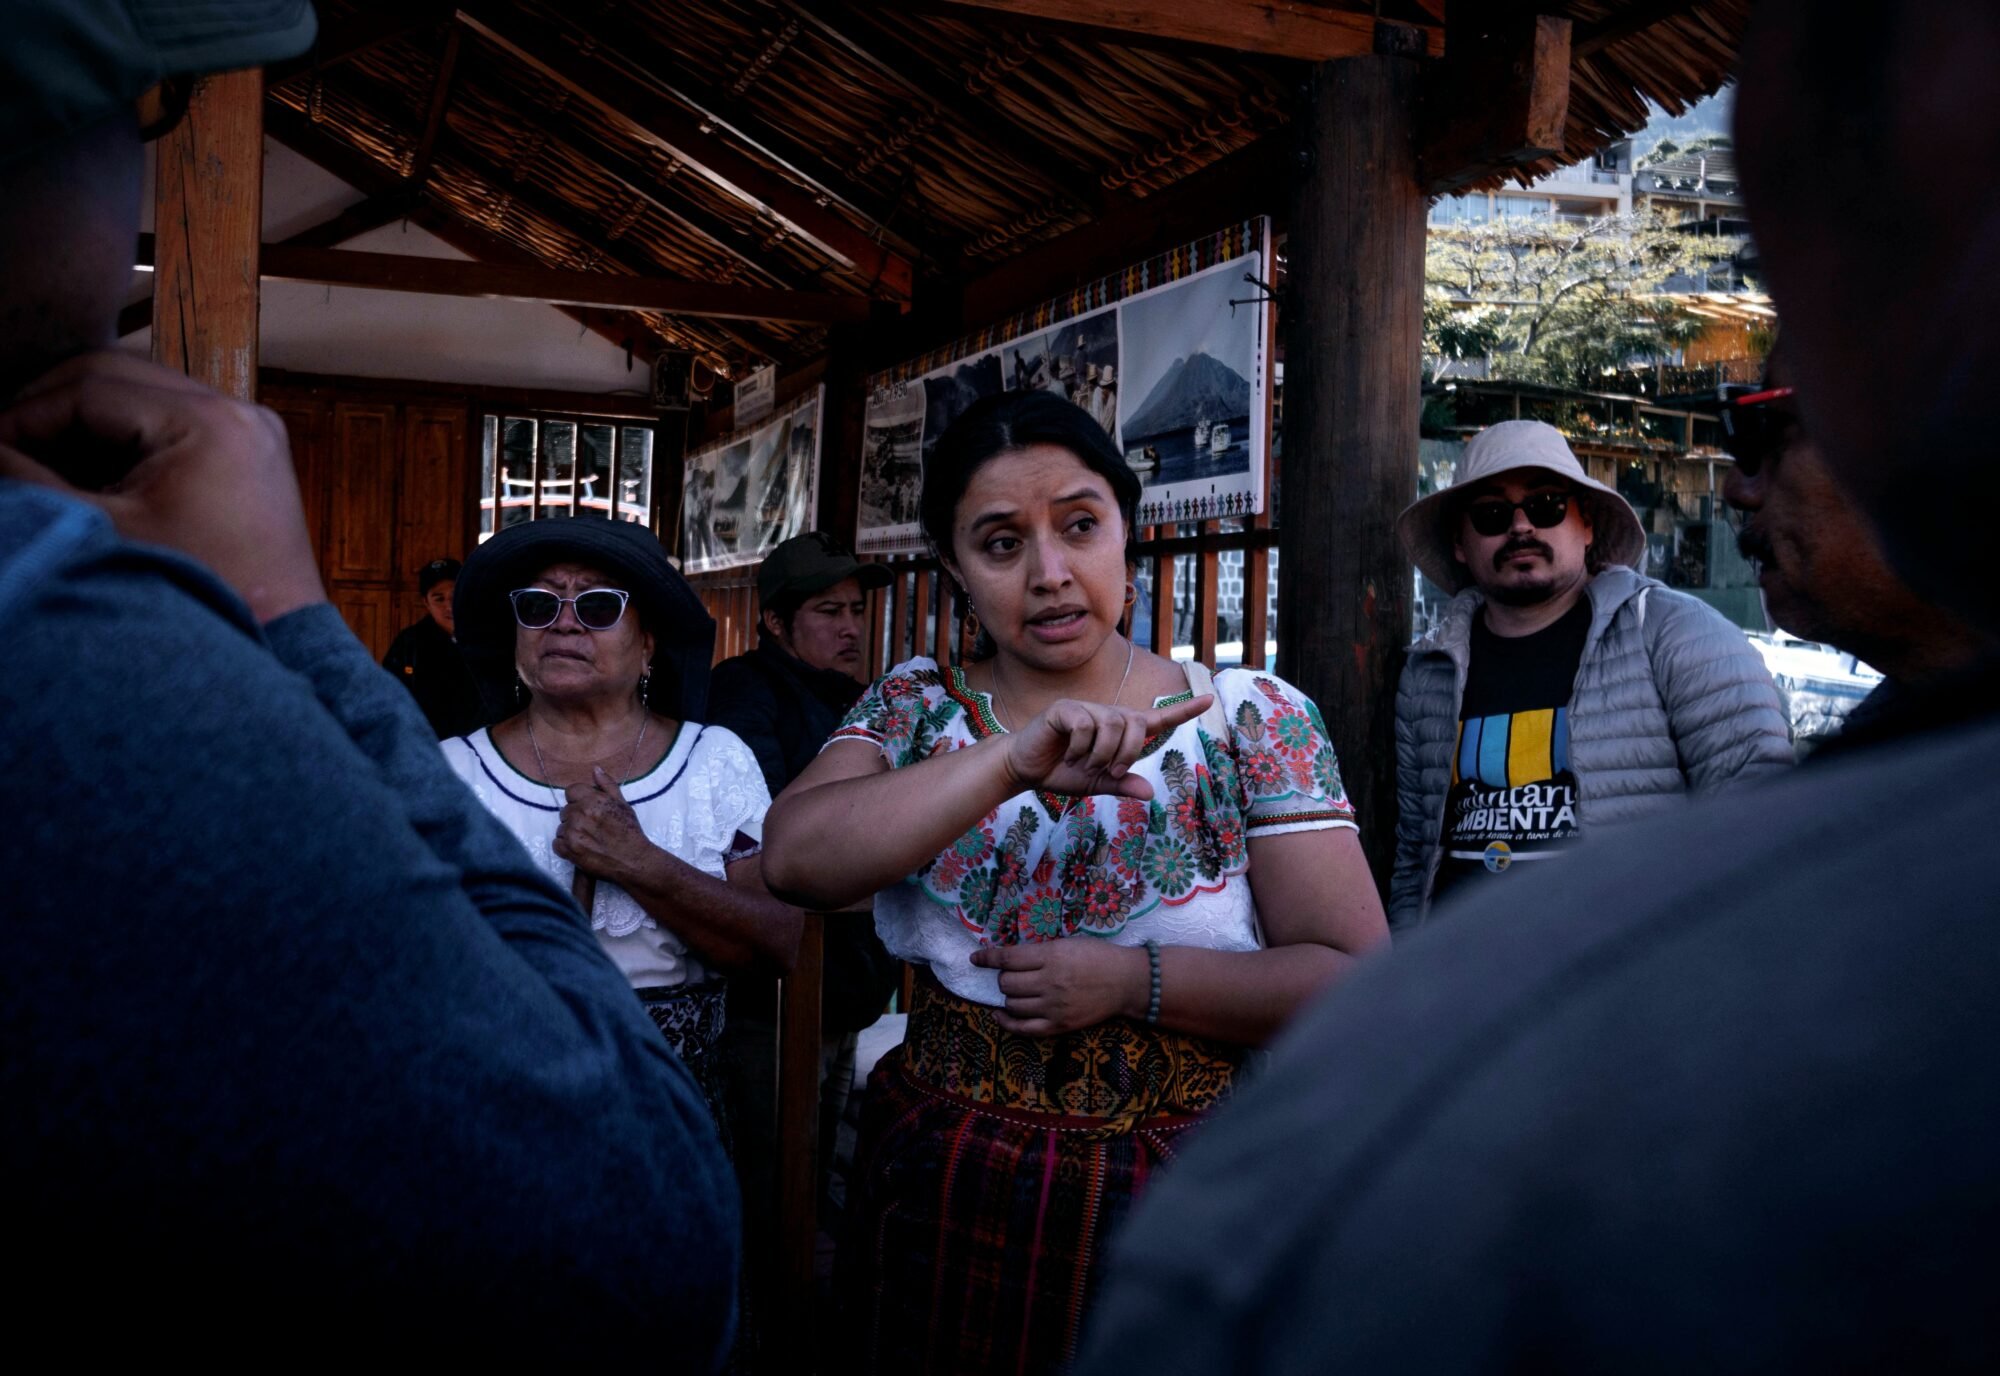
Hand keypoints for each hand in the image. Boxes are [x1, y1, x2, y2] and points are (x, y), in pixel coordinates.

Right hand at [0, 351, 324, 622]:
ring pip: (139, 396)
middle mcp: (239, 411)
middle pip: (116, 376)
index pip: (89, 389)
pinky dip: (120, 443)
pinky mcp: (247, 452)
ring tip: (37, 464)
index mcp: (211, 421)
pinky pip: (169, 424)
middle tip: (6, 447)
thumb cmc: (197, 594)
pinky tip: (82, 477)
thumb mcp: (104, 533)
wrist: (279, 641)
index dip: (24, 415)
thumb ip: (32, 483)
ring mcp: (248, 429)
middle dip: (49, 408)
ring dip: (82, 423)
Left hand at [555, 766, 661, 886]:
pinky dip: (565, 847)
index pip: (571, 791)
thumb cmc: (629, 831)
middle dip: (575, 817)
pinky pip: (557, 843)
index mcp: (593, 800)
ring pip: (561, 827)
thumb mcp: (623, 804)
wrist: (632, 860)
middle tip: (591, 827)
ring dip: (571, 832)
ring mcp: (572, 833)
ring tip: (588, 839)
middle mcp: (580, 814)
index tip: (588, 809)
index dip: (579, 800)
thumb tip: (595, 769)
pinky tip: (580, 848)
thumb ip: (607, 785)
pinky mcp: (568, 850)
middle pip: (565, 810)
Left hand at [970, 937, 1147, 1035]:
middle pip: (1006, 983)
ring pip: (1012, 1004)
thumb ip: (1040, 951)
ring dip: (1008, 996)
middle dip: (1003, 978)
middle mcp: (1049, 982)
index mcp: (1052, 957)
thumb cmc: (1098, 956)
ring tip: (1015, 991)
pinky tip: (1001, 1014)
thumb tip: (1009, 957)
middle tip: (1011, 975)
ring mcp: (1053, 1007)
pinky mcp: (1059, 1026)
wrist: (1126, 982)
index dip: (987, 958)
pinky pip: (1023, 1028)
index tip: (976, 958)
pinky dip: (1007, 1022)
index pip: (1007, 958)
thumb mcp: (1068, 943)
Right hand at [1001, 694, 1211, 800]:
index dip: (1183, 711)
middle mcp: (1107, 714)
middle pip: (1136, 724)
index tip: (1209, 700)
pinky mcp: (1065, 708)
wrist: (1025, 769)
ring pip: (1112, 724)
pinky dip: (1080, 747)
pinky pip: (1085, 724)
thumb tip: (1150, 793)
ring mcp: (1086, 708)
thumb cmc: (1062, 773)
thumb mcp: (1096, 784)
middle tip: (1108, 772)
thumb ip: (1122, 785)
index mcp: (1119, 731)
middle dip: (1127, 753)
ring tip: (1084, 765)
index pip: (1156, 719)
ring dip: (1101, 754)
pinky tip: (1068, 754)